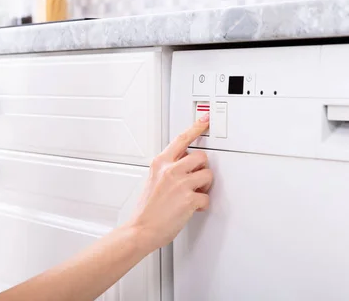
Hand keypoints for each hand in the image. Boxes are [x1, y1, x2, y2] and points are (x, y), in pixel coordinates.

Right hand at [129, 113, 211, 253]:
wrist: (141, 229)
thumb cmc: (146, 209)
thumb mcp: (152, 180)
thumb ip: (167, 170)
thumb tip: (184, 166)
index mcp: (160, 163)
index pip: (181, 139)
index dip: (195, 128)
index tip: (205, 120)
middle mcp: (170, 170)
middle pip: (201, 157)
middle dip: (202, 168)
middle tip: (196, 179)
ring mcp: (180, 184)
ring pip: (208, 175)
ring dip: (204, 187)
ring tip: (193, 194)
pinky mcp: (189, 199)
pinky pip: (207, 197)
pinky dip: (202, 204)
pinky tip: (192, 208)